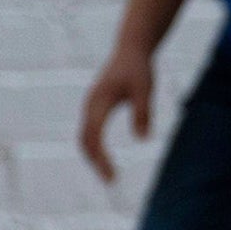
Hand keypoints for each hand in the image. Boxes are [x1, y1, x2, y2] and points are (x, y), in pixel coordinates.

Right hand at [79, 45, 154, 183]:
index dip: (101, 159)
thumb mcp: (146, 88)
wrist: (130, 49)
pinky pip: (88, 132)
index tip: (112, 175)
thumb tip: (143, 139)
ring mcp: (89, 107)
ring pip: (84, 138)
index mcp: (100, 102)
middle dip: (95, 163)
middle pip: (85, 142)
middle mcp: (90, 106)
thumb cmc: (139, 68)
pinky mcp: (93, 108)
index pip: (94, 138)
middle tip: (111, 180)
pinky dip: (94, 148)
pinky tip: (105, 158)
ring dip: (93, 157)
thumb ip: (144, 113)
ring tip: (109, 173)